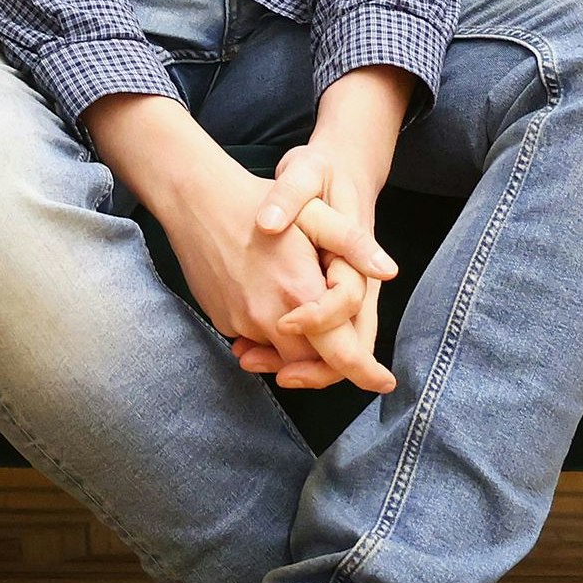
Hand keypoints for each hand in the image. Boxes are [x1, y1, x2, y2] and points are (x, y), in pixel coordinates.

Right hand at [159, 150, 379, 390]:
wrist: (194, 199)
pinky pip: (254, 340)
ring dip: (297, 346)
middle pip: (310, 363)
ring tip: (303, 318)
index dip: (365, 373)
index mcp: (299, 291)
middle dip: (329, 362)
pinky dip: (269, 333)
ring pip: (280, 355)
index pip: (340, 353)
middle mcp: (268, 316)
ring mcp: (240, 321)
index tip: (384, 383)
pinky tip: (271, 302)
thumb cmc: (255, 200)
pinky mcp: (221, 321)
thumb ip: (352, 243)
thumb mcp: (312, 213)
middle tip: (349, 354)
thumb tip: (389, 271)